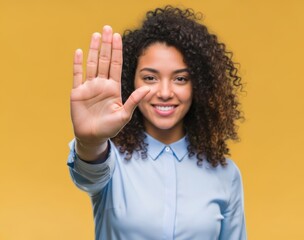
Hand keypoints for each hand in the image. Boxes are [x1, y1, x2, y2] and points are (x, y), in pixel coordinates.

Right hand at [71, 26, 149, 147]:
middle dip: (106, 44)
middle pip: (104, 60)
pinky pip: (77, 75)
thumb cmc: (110, 128)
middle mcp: (101, 84)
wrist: (92, 137)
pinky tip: (79, 51)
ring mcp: (89, 87)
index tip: (118, 36)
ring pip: (92, 63)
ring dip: (94, 49)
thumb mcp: (124, 115)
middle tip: (107, 28)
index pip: (116, 65)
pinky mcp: (77, 92)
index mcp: (113, 88)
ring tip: (96, 35)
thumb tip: (149, 88)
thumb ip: (134, 101)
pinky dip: (77, 63)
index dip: (117, 51)